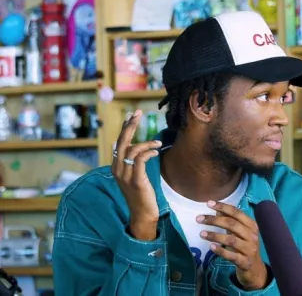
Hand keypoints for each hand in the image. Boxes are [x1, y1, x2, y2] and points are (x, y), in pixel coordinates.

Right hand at [111, 110, 161, 240]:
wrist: (142, 215)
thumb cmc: (140, 194)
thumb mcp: (133, 175)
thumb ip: (129, 161)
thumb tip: (126, 144)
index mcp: (116, 166)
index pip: (119, 142)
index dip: (125, 127)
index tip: (132, 115)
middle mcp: (117, 169)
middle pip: (122, 142)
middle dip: (130, 126)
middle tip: (138, 113)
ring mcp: (125, 175)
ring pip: (132, 150)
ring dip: (146, 143)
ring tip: (158, 143)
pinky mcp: (135, 181)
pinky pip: (139, 160)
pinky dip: (148, 152)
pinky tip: (156, 151)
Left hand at [197, 201, 267, 290]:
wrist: (254, 268)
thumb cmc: (245, 246)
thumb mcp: (241, 232)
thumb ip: (231, 221)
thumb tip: (217, 210)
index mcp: (252, 225)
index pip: (236, 212)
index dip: (223, 207)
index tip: (208, 203)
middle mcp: (252, 235)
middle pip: (232, 224)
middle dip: (214, 220)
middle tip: (199, 219)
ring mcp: (249, 249)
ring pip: (231, 240)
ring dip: (215, 235)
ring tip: (201, 233)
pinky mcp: (245, 262)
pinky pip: (231, 256)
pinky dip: (221, 251)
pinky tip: (211, 247)